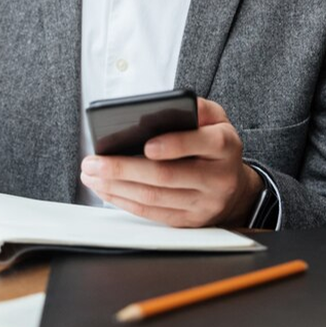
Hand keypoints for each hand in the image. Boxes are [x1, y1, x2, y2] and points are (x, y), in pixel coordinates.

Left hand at [79, 97, 262, 226]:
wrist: (234, 186)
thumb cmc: (214, 143)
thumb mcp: (215, 118)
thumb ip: (196, 107)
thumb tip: (165, 106)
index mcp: (225, 145)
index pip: (201, 143)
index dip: (173, 145)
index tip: (145, 145)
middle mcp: (218, 178)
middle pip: (167, 175)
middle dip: (124, 168)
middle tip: (94, 162)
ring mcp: (204, 203)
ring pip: (155, 198)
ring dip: (117, 187)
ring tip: (91, 174)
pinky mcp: (190, 221)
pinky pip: (152, 214)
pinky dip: (124, 201)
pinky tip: (105, 190)